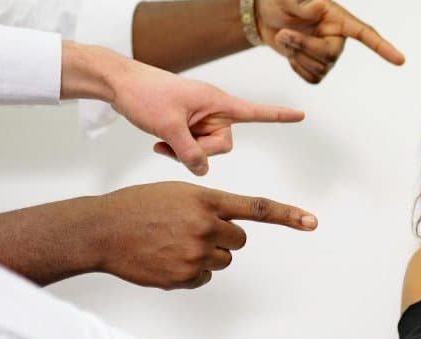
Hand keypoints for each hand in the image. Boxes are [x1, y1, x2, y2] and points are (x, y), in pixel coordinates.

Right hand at [89, 182, 315, 289]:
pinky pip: (204, 278)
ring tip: (173, 243)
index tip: (312, 221)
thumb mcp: (177, 193)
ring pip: (222, 260)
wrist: (100, 230)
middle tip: (190, 231)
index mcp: (204, 199)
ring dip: (206, 255)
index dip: (288, 215)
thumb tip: (232, 230)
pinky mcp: (184, 276)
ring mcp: (195, 253)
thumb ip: (209, 206)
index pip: (256, 208)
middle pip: (239, 241)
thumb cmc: (138, 208)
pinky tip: (166, 259)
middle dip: (222, 238)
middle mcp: (204, 226)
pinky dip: (190, 272)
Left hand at [108, 57, 303, 174]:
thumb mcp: (168, 127)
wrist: (119, 85)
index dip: (278, 116)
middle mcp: (214, 111)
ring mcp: (201, 119)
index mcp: (217, 103)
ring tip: (162, 143)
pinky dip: (178, 150)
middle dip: (199, 151)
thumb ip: (189, 153)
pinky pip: (194, 148)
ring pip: (207, 150)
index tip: (301, 115)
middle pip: (223, 145)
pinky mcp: (189, 126)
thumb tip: (203, 171)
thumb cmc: (145, 95)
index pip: (255, 112)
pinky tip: (160, 145)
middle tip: (173, 144)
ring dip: (185, 152)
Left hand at [257, 0, 404, 83]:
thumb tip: (319, 7)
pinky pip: (312, 79)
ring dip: (297, 56)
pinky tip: (292, 54)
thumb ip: (302, 4)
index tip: (400, 61)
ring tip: (286, 38)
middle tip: (284, 34)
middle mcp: (338, 38)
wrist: (266, 18)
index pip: (365, 34)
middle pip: (331, 56)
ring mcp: (329, 55)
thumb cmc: (279, 3)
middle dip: (305, 47)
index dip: (383, 47)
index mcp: (338, 19)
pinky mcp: (318, 68)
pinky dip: (297, 68)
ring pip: (320, 69)